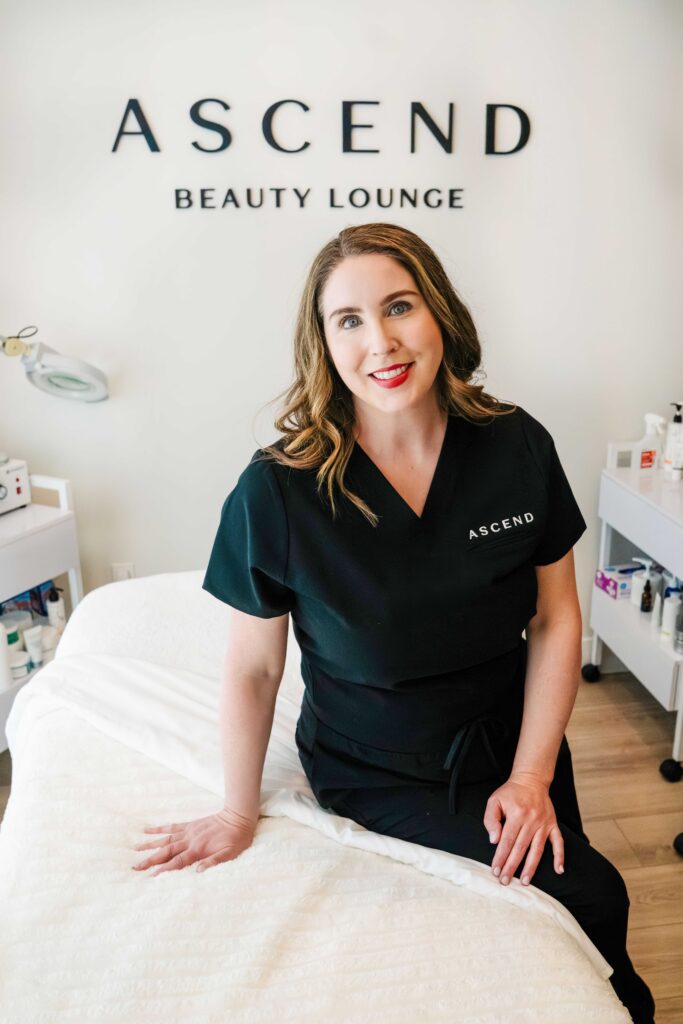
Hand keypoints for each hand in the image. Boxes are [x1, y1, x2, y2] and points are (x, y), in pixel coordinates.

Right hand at [131, 806, 257, 875]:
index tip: (150, 877)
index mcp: (198, 849)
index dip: (163, 870)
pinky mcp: (189, 825)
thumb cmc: (236, 839)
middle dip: (150, 860)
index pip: (177, 862)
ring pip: (165, 839)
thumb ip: (214, 862)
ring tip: (135, 848)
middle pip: (166, 851)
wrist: (238, 817)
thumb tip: (198, 873)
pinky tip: (147, 830)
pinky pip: (172, 826)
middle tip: (135, 866)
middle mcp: (189, 840)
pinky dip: (159, 829)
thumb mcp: (230, 854)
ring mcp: (188, 831)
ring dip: (150, 844)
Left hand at [484, 773, 563, 887]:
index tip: (495, 870)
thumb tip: (494, 840)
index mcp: (516, 815)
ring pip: (537, 849)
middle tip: (505, 881)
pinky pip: (558, 842)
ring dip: (531, 867)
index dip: (500, 857)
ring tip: (525, 882)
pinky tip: (559, 870)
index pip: (507, 841)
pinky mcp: (553, 824)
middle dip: (512, 866)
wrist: (531, 780)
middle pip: (521, 848)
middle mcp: (531, 820)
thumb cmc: (510, 792)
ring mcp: (544, 823)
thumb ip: (491, 819)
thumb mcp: (494, 800)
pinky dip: (560, 856)